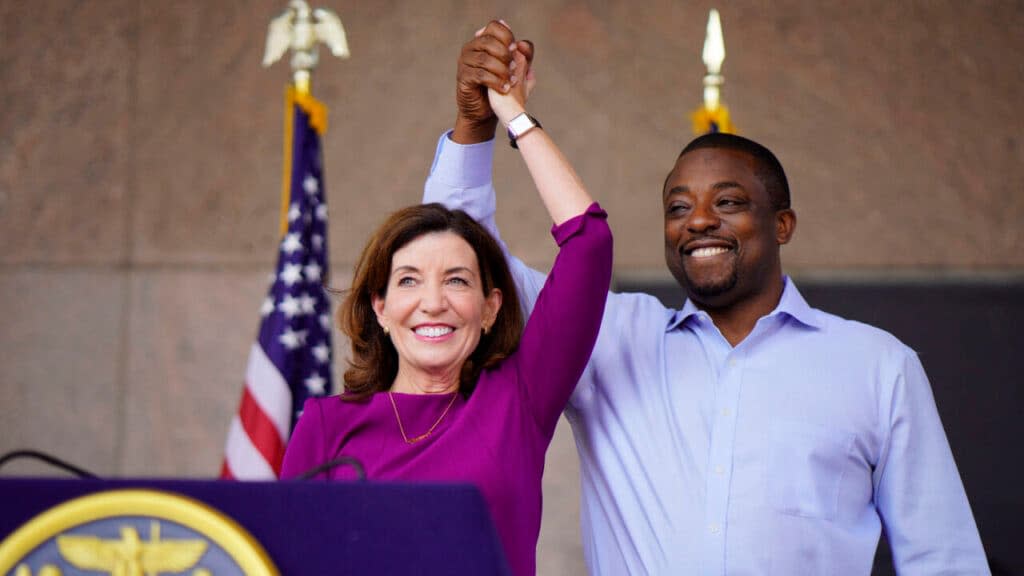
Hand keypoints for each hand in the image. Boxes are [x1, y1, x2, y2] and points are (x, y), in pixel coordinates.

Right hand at [452, 21, 534, 143]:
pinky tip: (505, 89)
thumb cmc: (502, 88)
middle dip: (505, 54)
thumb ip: (524, 57)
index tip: (516, 49)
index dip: (507, 36)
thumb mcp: (518, 73)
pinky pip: (479, 75)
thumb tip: (523, 43)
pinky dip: (495, 81)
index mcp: (484, 41)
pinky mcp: (463, 77)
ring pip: (484, 58)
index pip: (494, 27)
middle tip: (515, 68)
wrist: (486, 111)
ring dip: (501, 70)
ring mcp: (465, 62)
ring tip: (512, 81)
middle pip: (488, 41)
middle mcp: (471, 48)